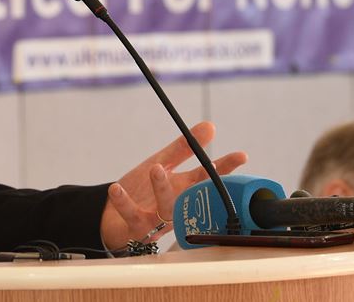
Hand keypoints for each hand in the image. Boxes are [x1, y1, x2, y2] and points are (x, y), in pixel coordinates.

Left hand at [100, 121, 247, 248]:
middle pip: (194, 197)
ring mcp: (158, 219)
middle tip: (206, 163)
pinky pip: (133, 216)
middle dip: (202, 183)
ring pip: (167, 209)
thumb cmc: (141, 192)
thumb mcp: (161, 165)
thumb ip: (182, 148)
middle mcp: (174, 206)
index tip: (241, 155)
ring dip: (162, 188)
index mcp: (182, 189)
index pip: (206, 177)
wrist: (112, 217)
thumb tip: (210, 126)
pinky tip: (117, 188)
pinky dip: (124, 202)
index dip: (224, 167)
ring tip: (156, 167)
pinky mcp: (137, 228)